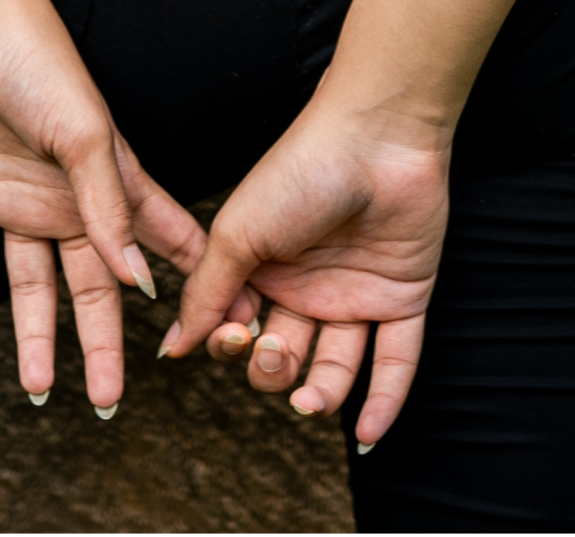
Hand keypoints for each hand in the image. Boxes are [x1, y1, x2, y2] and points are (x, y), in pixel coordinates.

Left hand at [0, 0, 204, 409]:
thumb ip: (108, 206)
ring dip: (32, 337)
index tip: (210, 327)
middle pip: (90, 285)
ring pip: (28, 285)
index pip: (157, 241)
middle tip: (108, 401)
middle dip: (102, 344)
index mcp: (109, 178)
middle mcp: (66, 198)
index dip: (184, 282)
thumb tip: (138, 282)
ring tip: (39, 392)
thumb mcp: (84, 133)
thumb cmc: (39, 60)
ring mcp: (17, 196)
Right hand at [167, 86, 450, 448]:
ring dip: (321, 396)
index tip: (234, 334)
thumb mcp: (237, 232)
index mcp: (263, 267)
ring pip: (335, 367)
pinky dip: (384, 402)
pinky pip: (395, 362)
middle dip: (272, 370)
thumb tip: (171, 349)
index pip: (238, 329)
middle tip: (275, 348)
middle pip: (283, 356)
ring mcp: (356, 293)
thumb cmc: (298, 172)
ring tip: (309, 400)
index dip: (230, 344)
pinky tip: (368, 437)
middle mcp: (307, 285)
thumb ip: (205, 293)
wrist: (375, 138)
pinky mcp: (403, 299)